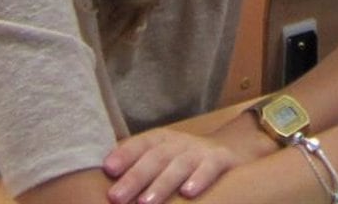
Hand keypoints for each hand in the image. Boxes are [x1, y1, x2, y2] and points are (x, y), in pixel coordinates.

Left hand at [102, 128, 239, 203]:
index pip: (141, 144)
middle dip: (135, 177)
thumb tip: (106, 183)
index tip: (107, 169)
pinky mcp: (221, 160)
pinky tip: (188, 192)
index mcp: (162, 140)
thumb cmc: (185, 160)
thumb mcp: (163, 157)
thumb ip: (139, 166)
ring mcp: (200, 151)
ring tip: (145, 203)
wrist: (232, 149)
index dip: (124, 154)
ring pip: (179, 165)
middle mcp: (179, 143)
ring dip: (161, 183)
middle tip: (116, 197)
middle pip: (156, 157)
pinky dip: (199, 178)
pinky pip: (210, 168)